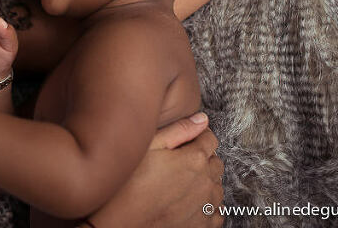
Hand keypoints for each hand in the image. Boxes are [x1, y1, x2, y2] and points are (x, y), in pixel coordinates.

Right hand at [88, 114, 223, 227]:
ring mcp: (206, 207)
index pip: (210, 138)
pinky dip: (207, 205)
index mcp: (194, 159)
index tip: (184, 141)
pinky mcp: (203, 225)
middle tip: (178, 162)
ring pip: (217, 186)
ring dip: (205, 181)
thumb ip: (178, 130)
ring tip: (180, 183)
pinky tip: (187, 202)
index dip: (196, 136)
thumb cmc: (128, 184)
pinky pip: (216, 211)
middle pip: (215, 162)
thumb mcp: (148, 146)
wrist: (120, 223)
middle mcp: (206, 182)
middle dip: (202, 158)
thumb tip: (202, 119)